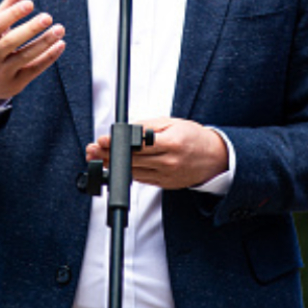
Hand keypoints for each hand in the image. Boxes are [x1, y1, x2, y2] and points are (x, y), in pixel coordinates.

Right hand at [0, 0, 65, 104]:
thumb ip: (9, 5)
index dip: (12, 13)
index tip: (30, 3)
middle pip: (11, 42)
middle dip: (30, 29)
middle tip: (48, 16)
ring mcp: (3, 71)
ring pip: (25, 56)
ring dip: (44, 42)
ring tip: (60, 29)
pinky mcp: (16, 82)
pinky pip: (34, 69)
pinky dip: (48, 57)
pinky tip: (61, 44)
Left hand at [85, 117, 228, 189]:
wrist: (215, 158)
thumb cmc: (194, 137)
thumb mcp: (173, 123)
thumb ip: (148, 126)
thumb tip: (126, 130)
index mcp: (171, 143)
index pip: (137, 144)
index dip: (116, 143)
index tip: (102, 140)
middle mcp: (168, 162)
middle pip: (131, 160)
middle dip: (108, 154)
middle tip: (93, 149)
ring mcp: (167, 175)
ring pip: (133, 172)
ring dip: (113, 166)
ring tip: (99, 157)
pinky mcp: (165, 184)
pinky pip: (142, 179)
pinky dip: (129, 172)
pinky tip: (119, 166)